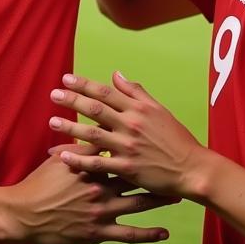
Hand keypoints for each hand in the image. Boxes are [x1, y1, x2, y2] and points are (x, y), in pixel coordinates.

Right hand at [5, 145, 175, 243]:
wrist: (22, 215)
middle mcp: (100, 186)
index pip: (120, 149)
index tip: (158, 138)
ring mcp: (101, 210)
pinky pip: (128, 234)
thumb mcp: (58, 160)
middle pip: (136, 175)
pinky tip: (164, 233)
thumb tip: (93, 130)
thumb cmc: (39, 185)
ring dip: (159, 200)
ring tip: (177, 196)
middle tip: (176, 168)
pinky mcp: (98, 232)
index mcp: (91, 165)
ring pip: (138, 203)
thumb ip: (79, 146)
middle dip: (156, 172)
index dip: (139, 143)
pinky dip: (148, 234)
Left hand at [49, 73, 208, 199]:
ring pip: (92, 135)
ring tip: (52, 123)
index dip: (84, 84)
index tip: (66, 78)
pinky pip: (97, 163)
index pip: (106, 91)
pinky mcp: (126, 168)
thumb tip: (116, 74)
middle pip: (95, 109)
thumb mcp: (159, 109)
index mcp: (138, 109)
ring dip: (70, 128)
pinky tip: (63, 156)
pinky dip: (79, 159)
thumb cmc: (176, 138)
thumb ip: (136, 92)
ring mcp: (128, 147)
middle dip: (72, 100)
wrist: (192, 168)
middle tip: (53, 95)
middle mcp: (131, 124)